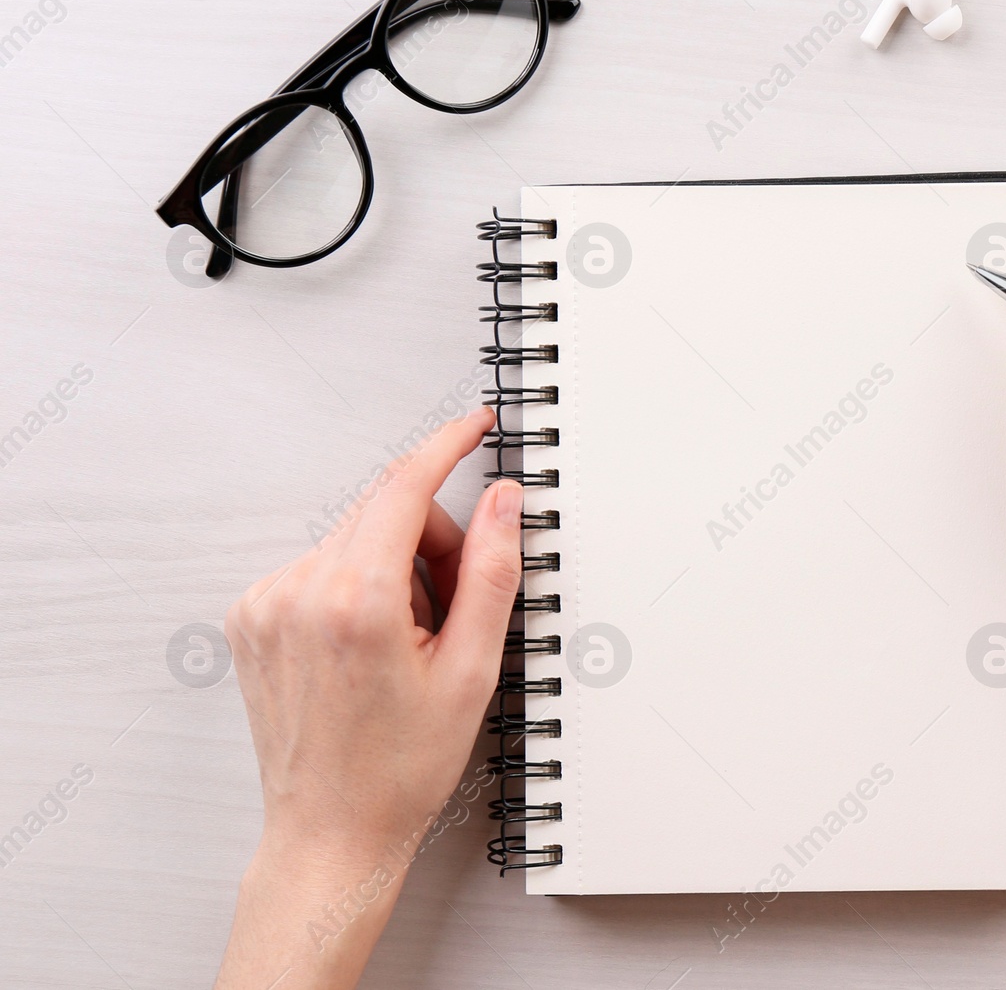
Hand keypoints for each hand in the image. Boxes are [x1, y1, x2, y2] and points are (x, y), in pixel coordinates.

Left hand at [216, 407, 521, 989]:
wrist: (331, 831)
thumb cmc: (398, 769)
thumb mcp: (472, 670)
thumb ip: (491, 572)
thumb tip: (503, 503)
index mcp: (355, 600)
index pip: (404, 486)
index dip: (447, 446)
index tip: (474, 426)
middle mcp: (298, 591)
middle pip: (384, 513)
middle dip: (433, 543)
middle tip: (455, 610)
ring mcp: (266, 603)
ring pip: (354, 538)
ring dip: (395, 568)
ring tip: (411, 643)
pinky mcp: (251, 616)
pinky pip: (321, 566)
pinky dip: (357, 586)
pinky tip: (372, 645)